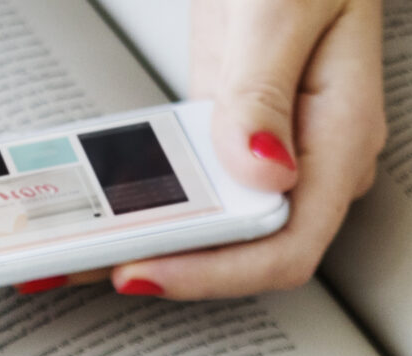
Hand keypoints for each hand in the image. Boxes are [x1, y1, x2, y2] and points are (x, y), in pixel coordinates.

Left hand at [109, 0, 385, 299]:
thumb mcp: (284, 4)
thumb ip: (265, 89)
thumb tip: (262, 172)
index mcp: (340, 136)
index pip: (286, 245)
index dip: (216, 274)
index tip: (146, 270)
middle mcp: (311, 159)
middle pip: (242, 251)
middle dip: (167, 267)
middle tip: (83, 269)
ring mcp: (270, 151)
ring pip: (212, 228)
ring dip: (145, 244)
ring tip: (70, 255)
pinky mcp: (231, 132)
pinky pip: (192, 187)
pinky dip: (147, 203)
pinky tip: (96, 211)